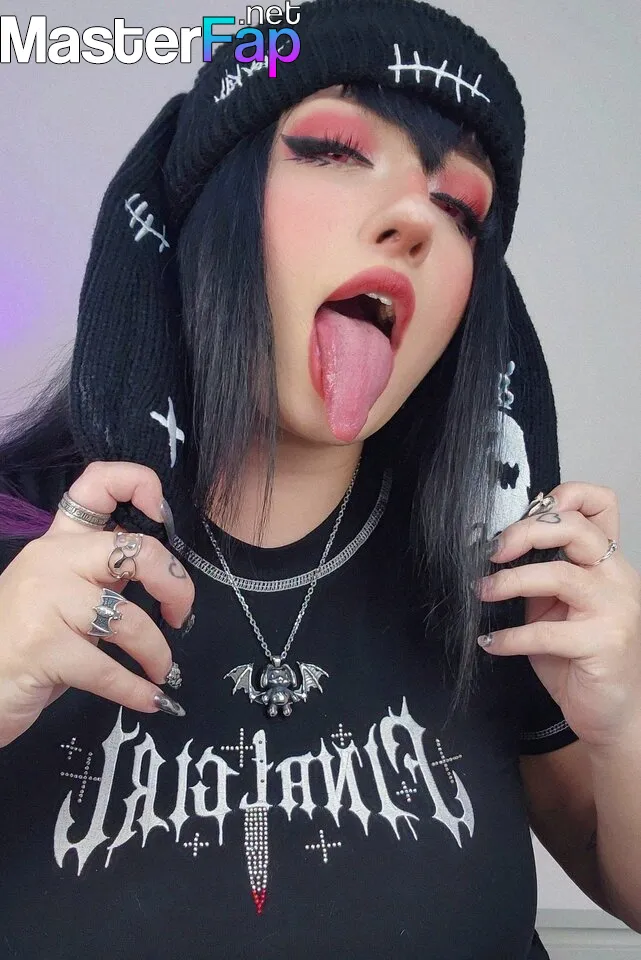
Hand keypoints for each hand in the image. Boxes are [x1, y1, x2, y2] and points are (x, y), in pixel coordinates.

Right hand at [0, 461, 194, 747]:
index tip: (165, 518)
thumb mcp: (62, 596)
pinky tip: (151, 700)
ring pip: (128, 618)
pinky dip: (137, 689)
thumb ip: (102, 575)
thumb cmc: (21, 641)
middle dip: (175, 585)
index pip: (96, 483)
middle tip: (180, 615)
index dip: (140, 484)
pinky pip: (108, 669)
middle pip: (135, 550)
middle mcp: (52, 560)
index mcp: (60, 541)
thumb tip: (163, 573)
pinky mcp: (42, 647)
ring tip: (162, 672)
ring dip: (157, 652)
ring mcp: (44, 601)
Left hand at [474, 482, 640, 749]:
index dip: (564, 495)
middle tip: (493, 552)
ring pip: (560, 575)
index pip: (600, 504)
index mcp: (607, 560)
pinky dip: (511, 636)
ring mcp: (616, 609)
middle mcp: (618, 576)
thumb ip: (540, 576)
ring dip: (510, 581)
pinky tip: (491, 642)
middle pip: (575, 528)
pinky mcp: (605, 643)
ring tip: (482, 592)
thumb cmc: (580, 658)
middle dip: (525, 532)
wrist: (613, 714)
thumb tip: (495, 551)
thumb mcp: (556, 607)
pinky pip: (547, 632)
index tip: (522, 513)